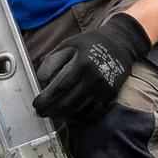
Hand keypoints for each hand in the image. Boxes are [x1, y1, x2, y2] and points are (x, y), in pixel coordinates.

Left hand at [31, 14, 151, 121]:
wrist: (121, 42)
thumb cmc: (91, 42)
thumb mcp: (69, 44)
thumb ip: (53, 60)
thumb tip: (41, 79)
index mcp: (81, 64)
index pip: (59, 88)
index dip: (45, 99)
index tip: (36, 104)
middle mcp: (93, 78)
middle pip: (67, 102)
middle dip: (51, 110)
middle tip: (40, 112)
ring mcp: (104, 88)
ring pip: (79, 109)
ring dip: (63, 115)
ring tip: (52, 114)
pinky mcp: (111, 94)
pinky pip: (92, 111)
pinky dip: (79, 115)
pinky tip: (70, 114)